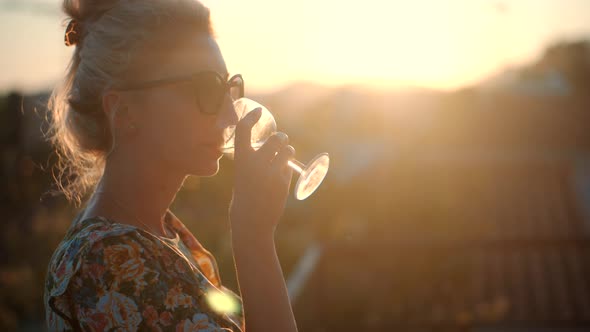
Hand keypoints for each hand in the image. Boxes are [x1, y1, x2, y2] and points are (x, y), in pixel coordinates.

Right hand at [229, 108, 294, 236]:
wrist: (251, 219)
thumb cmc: (245, 194)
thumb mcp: (243, 173)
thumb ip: (253, 159)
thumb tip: (273, 145)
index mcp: (240, 159)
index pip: (243, 129)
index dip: (251, 117)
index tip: (259, 112)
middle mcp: (255, 162)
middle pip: (276, 138)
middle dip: (281, 138)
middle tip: (281, 141)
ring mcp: (270, 172)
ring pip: (287, 150)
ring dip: (287, 151)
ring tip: (284, 156)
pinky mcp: (282, 181)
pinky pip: (289, 167)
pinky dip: (287, 169)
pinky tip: (281, 176)